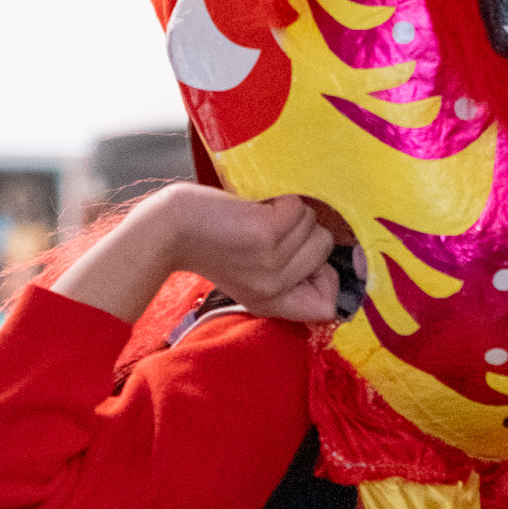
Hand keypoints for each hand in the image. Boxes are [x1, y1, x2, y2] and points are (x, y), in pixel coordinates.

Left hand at [161, 187, 339, 320]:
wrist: (171, 228)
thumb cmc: (212, 242)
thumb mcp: (252, 276)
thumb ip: (291, 277)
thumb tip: (336, 265)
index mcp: (273, 303)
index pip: (328, 308)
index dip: (330, 279)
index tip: (313, 258)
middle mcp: (275, 290)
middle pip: (326, 250)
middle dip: (303, 231)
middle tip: (265, 231)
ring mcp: (273, 264)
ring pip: (314, 225)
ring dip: (289, 213)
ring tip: (256, 219)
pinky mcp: (267, 236)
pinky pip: (299, 209)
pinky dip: (282, 200)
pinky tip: (255, 209)